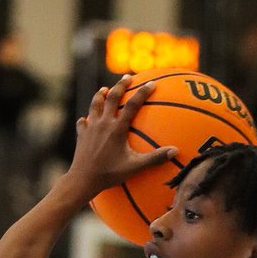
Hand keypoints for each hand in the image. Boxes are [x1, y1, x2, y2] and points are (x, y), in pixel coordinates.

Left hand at [67, 75, 177, 196]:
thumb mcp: (134, 167)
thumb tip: (175, 151)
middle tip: (128, 78)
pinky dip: (86, 118)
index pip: (132, 104)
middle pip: (112, 97)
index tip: (152, 83)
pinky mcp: (81, 135)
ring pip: (95, 104)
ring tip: (105, 90)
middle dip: (121, 85)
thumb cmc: (110, 174)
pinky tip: (86, 119)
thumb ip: (154, 159)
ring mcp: (90, 127)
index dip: (143, 92)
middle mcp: (103, 123)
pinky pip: (83, 122)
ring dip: (101, 95)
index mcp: (117, 128)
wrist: (83, 180)